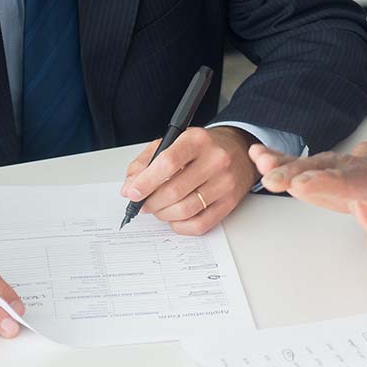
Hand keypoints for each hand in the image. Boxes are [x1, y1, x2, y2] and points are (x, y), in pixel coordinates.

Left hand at [120, 126, 258, 235]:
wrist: (237, 150)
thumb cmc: (201, 148)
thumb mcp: (172, 143)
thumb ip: (146, 162)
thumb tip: (130, 187)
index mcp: (197, 140)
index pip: (167, 163)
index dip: (146, 182)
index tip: (133, 193)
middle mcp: (215, 160)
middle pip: (174, 191)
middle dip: (152, 202)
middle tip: (145, 204)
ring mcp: (225, 183)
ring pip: (186, 210)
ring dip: (165, 215)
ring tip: (159, 209)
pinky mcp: (230, 203)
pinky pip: (200, 224)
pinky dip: (181, 226)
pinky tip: (175, 218)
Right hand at [249, 140, 366, 270]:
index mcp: (362, 180)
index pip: (343, 181)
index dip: (323, 182)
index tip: (302, 185)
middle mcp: (341, 168)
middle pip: (317, 170)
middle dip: (296, 173)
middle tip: (275, 180)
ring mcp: (323, 166)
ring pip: (301, 164)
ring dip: (280, 165)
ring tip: (260, 162)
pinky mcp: (309, 169)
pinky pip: (290, 162)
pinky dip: (273, 158)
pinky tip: (256, 154)